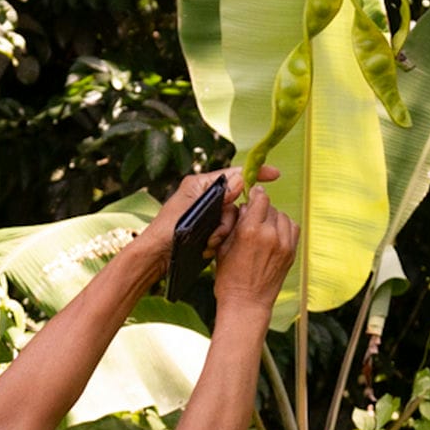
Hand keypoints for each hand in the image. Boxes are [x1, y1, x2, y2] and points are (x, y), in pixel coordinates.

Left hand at [139, 164, 279, 264]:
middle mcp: (205, 195)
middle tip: (220, 234)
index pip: (233, 174)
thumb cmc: (166, 231)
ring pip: (231, 218)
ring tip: (210, 244)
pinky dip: (220, 240)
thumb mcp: (193, 210)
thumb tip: (241, 179)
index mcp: (200, 184)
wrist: (154, 256)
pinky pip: (224, 230)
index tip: (275, 175)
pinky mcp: (207, 228)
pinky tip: (209, 249)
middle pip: (234, 201)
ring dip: (224, 232)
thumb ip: (218, 196)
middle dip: (231, 220)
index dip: (255, 173)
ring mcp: (207, 212)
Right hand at [212, 183, 298, 309]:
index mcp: (250, 231)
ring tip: (263, 227)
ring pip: (283, 216)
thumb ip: (235, 223)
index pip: (260, 198)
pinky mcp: (291, 253)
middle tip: (252, 217)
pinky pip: (292, 229)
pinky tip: (274, 234)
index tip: (253, 194)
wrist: (247, 304)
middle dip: (261, 209)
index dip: (256, 194)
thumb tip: (244, 207)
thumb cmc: (229, 279)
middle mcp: (270, 235)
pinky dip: (284, 227)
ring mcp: (284, 244)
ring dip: (273, 217)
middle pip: (271, 207)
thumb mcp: (223, 247)